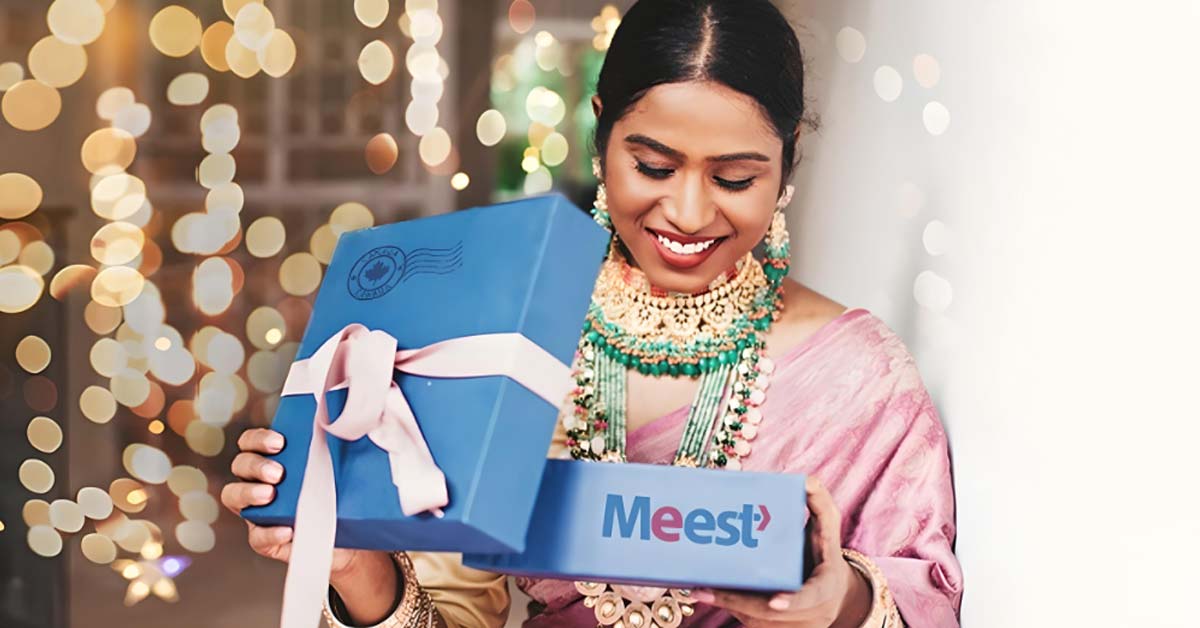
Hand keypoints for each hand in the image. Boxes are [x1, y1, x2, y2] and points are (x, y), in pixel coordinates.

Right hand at [221, 428, 399, 623]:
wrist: (353, 538)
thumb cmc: (343, 498)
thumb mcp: (340, 471)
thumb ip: (336, 451)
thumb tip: (350, 428)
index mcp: (274, 460)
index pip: (251, 442)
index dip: (258, 439)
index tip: (280, 442)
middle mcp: (260, 482)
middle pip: (240, 464)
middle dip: (256, 465)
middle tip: (278, 472)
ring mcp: (259, 511)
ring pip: (233, 496)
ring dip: (249, 493)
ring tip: (270, 495)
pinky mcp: (266, 540)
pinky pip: (257, 537)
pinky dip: (270, 533)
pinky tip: (287, 530)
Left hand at [690, 476, 871, 627]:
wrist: (834, 594)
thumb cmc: (826, 556)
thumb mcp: (829, 531)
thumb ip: (820, 505)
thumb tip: (807, 480)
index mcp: (825, 588)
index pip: (810, 598)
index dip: (793, 601)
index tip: (775, 601)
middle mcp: (810, 614)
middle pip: (769, 613)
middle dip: (736, 602)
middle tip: (704, 590)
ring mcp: (793, 626)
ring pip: (756, 620)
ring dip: (727, 606)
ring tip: (698, 590)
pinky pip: (751, 621)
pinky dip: (730, 607)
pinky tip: (708, 594)